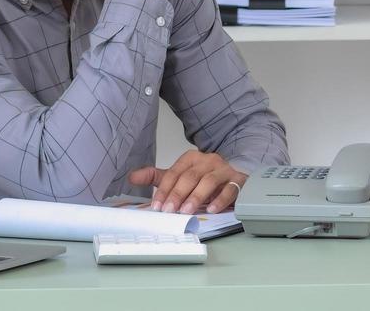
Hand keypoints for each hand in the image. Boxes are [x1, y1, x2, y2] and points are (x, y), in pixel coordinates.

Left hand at [129, 151, 246, 214]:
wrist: (234, 174)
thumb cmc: (204, 178)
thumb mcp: (179, 176)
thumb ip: (157, 177)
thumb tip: (132, 177)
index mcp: (191, 159)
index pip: (174, 173)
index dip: (164, 189)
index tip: (157, 205)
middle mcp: (207, 161)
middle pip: (190, 176)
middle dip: (178, 194)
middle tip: (170, 210)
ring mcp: (223, 170)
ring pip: (209, 181)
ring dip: (196, 197)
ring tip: (187, 211)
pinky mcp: (237, 181)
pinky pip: (230, 189)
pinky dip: (220, 200)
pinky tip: (212, 209)